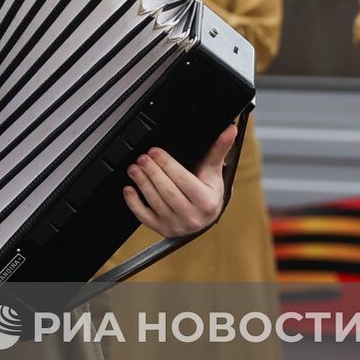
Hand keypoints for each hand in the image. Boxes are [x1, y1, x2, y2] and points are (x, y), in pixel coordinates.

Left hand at [122, 123, 236, 237]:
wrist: (205, 217)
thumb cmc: (209, 192)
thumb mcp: (214, 172)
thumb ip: (219, 149)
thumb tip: (230, 129)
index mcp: (207, 202)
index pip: (183, 180)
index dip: (167, 165)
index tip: (155, 151)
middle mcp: (192, 217)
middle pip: (167, 191)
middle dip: (152, 172)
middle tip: (142, 158)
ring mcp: (176, 225)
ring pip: (155, 203)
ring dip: (142, 183)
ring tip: (134, 168)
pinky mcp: (163, 230)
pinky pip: (144, 218)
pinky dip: (134, 203)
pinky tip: (129, 189)